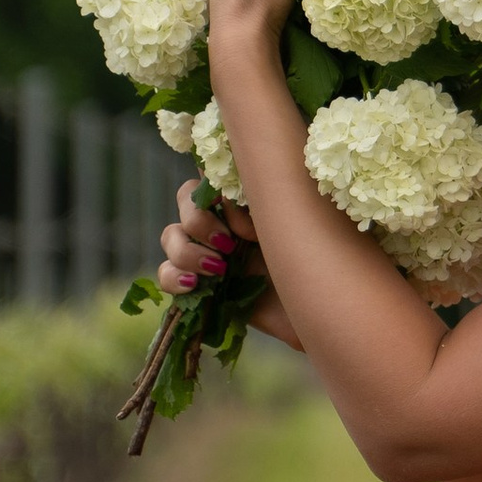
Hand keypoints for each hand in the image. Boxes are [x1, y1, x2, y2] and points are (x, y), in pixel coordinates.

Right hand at [158, 182, 302, 350]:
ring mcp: (208, 253)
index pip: (212, 173)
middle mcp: (224, 222)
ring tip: (219, 269)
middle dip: (200, 220)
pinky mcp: (199, 286)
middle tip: (230, 244)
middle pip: (185, 199)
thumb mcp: (291, 222)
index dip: (216, 187)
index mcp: (247, 200)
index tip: (241, 213)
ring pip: (171, 235)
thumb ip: (261, 202)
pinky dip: (173, 276)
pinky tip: (194, 284)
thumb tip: (226, 195)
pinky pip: (166, 273)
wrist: (315, 308)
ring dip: (188, 250)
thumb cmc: (314, 260)